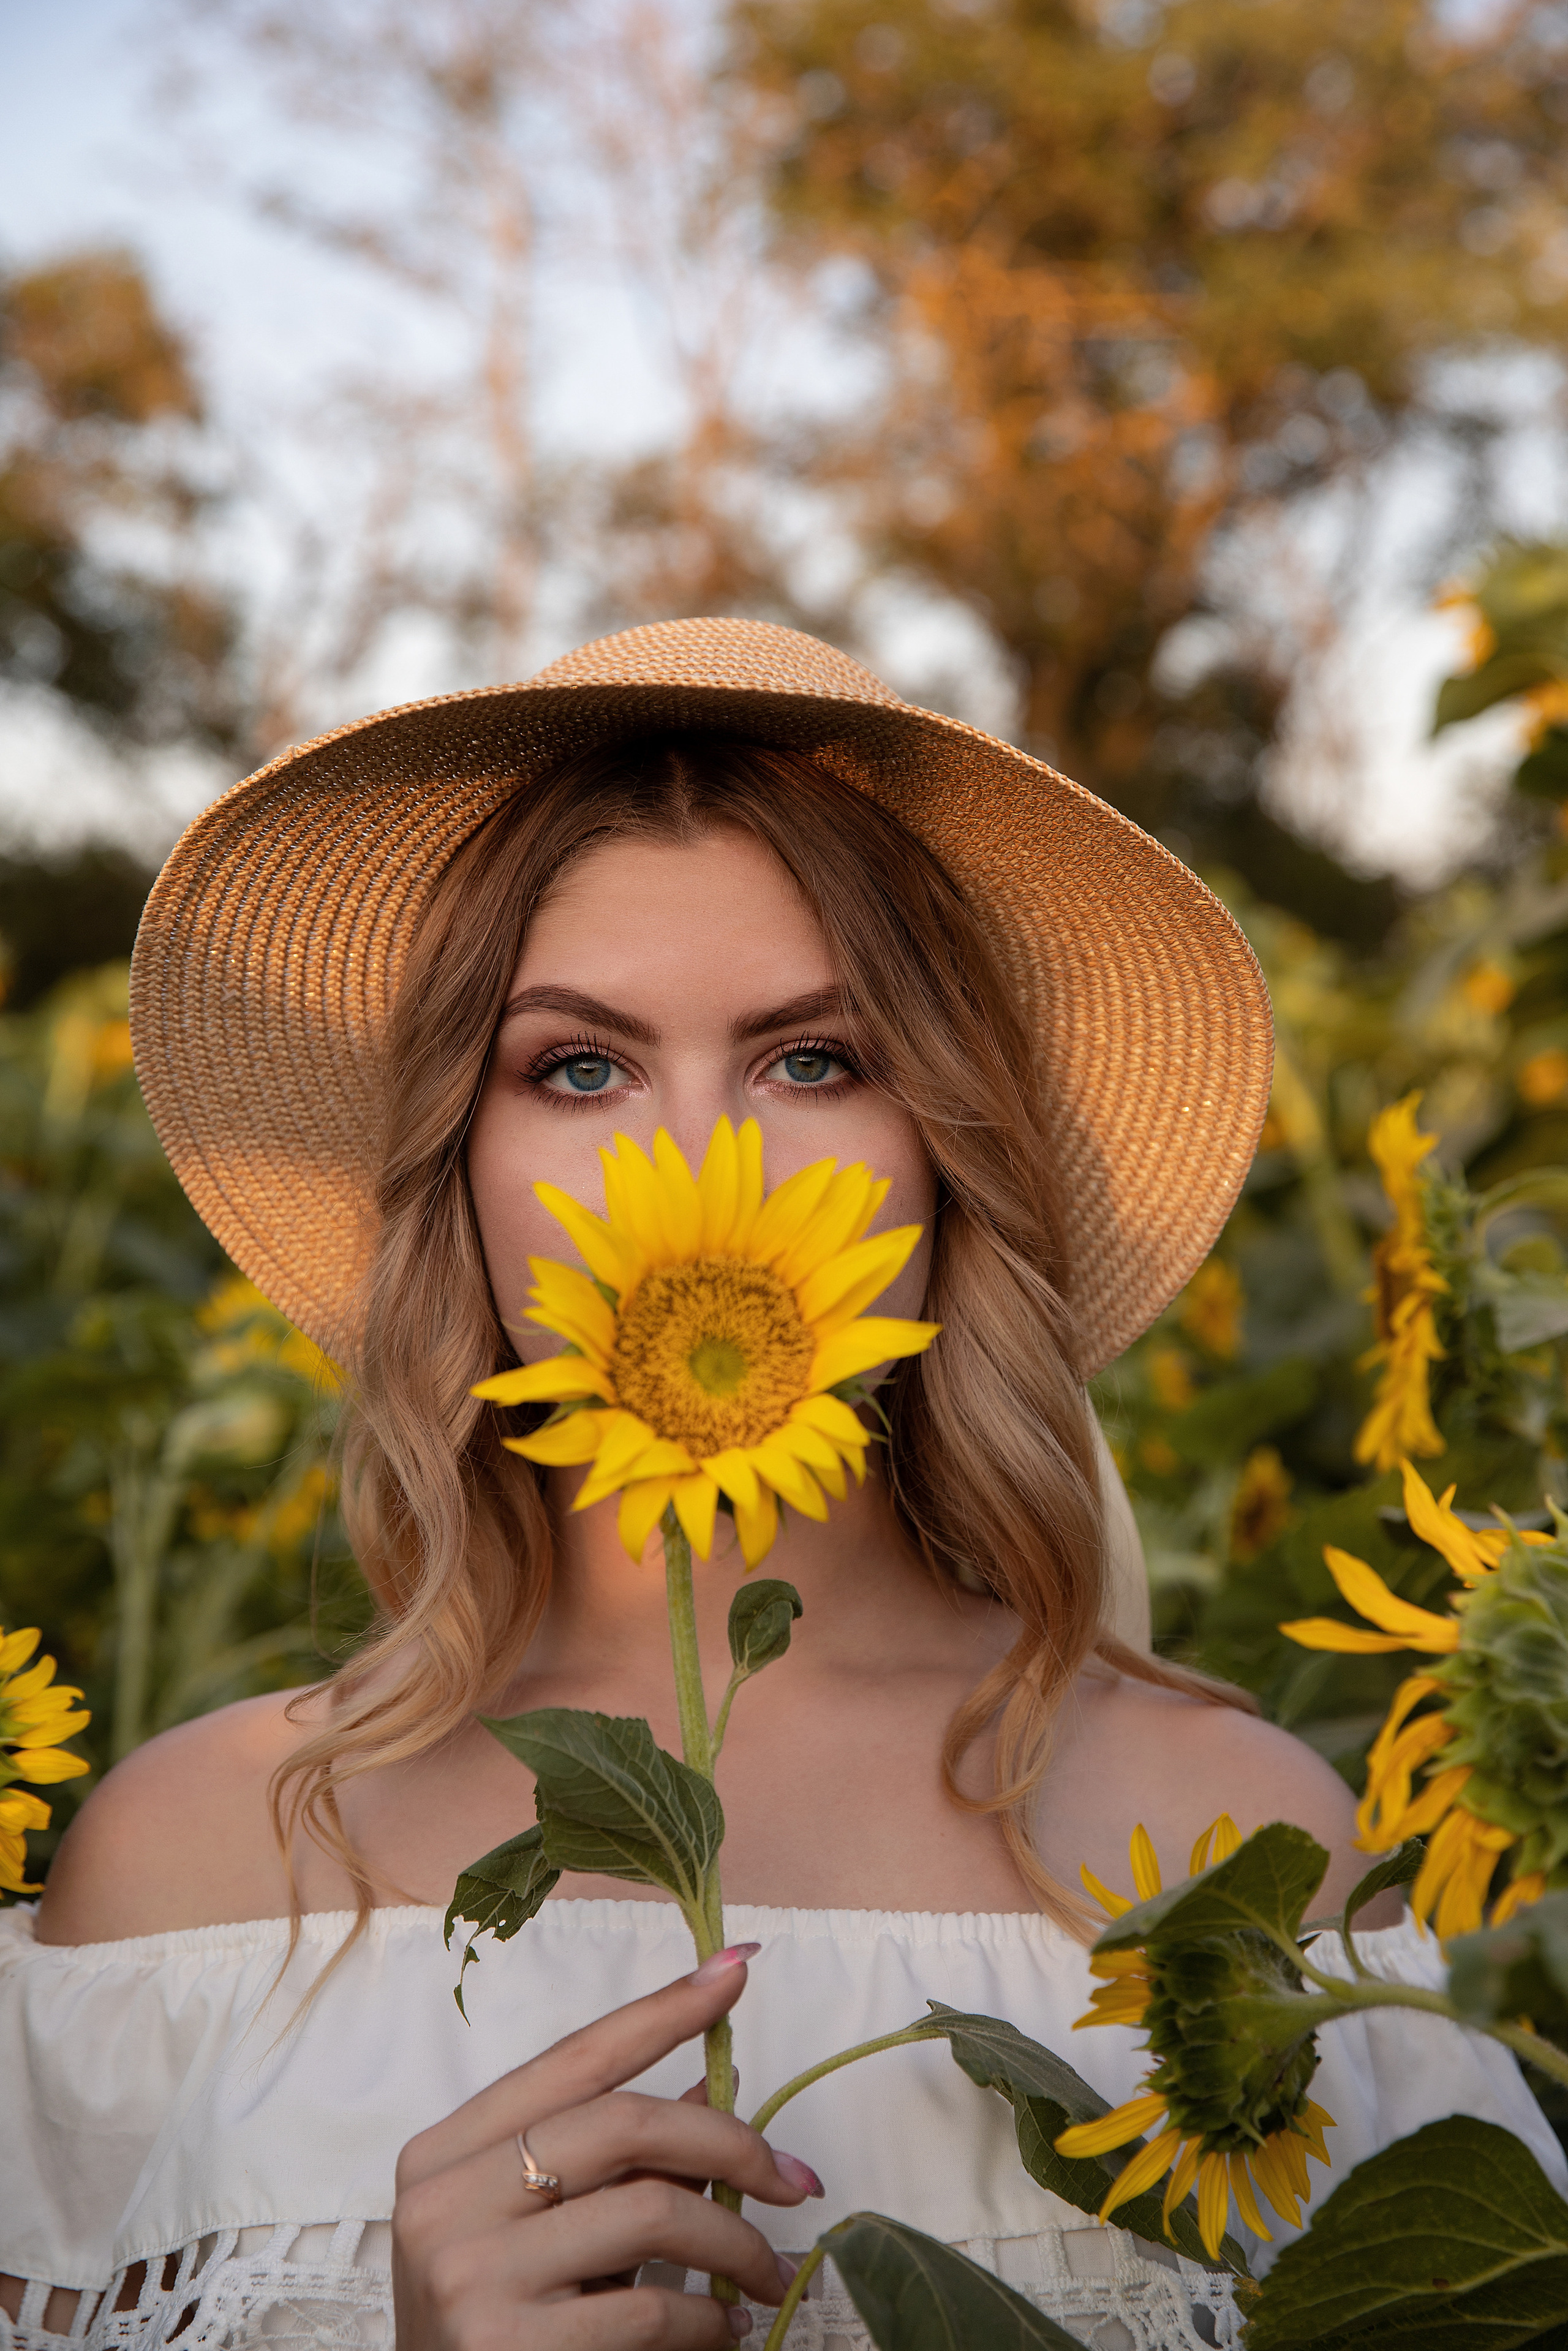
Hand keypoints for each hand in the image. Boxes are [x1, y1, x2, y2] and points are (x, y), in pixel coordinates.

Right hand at [392, 1944, 824, 2348]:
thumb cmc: (499, 2327)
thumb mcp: (541, 2231)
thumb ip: (614, 2162)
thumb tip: (712, 2087)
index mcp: (446, 2153)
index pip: (575, 2059)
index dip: (661, 2011)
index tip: (735, 1970)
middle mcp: (446, 2202)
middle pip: (625, 2123)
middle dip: (731, 2143)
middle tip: (793, 2180)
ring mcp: (471, 2275)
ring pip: (653, 2212)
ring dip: (737, 2243)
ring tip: (766, 2273)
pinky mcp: (507, 2348)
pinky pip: (650, 2312)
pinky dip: (709, 2322)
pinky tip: (723, 2330)